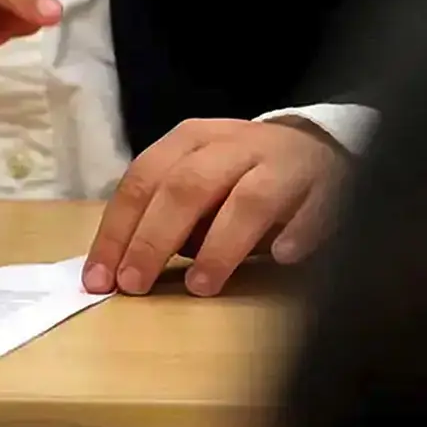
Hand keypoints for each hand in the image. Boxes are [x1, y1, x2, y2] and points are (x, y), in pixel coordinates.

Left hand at [84, 119, 344, 298]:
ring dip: (221, 245)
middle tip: (136, 285)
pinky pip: (313, 208)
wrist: (318, 146)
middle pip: (187, 188)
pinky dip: (298, 232)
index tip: (100, 278)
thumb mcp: (196, 183)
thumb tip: (124, 264)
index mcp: (191, 141)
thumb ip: (165, 214)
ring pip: (249, 199)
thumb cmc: (241, 177)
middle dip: (155, 239)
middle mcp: (234, 145)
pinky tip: (283, 257)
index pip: (143, 181)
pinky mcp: (327, 183)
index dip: (118, 230)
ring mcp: (282, 162)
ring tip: (201, 286)